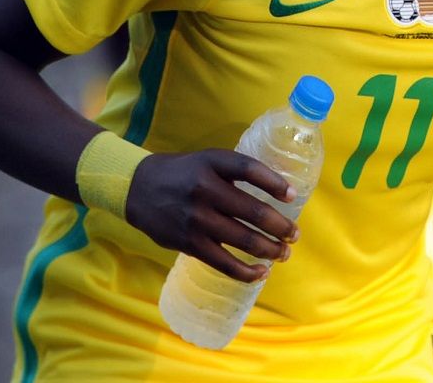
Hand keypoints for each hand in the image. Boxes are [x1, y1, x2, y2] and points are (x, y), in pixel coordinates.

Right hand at [124, 150, 298, 282]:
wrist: (137, 188)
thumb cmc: (183, 174)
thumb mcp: (208, 160)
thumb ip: (236, 172)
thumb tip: (277, 192)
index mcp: (213, 163)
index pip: (250, 169)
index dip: (275, 183)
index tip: (293, 196)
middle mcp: (205, 189)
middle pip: (254, 211)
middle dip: (281, 227)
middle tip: (295, 235)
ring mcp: (197, 218)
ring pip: (244, 239)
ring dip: (270, 249)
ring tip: (284, 253)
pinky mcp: (189, 243)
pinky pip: (223, 262)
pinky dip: (246, 271)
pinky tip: (261, 272)